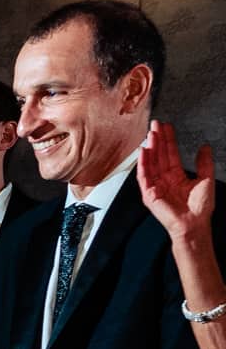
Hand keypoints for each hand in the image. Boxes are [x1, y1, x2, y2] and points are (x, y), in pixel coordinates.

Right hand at [138, 119, 216, 246]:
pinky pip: (143, 176)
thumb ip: (204, 163)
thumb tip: (205, 147)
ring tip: (150, 134)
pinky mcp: (149, 194)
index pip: (170, 154)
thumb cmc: (200, 208)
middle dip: (157, 140)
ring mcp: (155, 187)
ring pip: (150, 163)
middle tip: (155, 125)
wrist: (194, 224)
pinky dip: (142, 164)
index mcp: (176, 176)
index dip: (168, 140)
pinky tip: (144, 152)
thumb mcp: (206, 179)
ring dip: (150, 148)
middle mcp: (164, 180)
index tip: (166, 127)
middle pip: (158, 156)